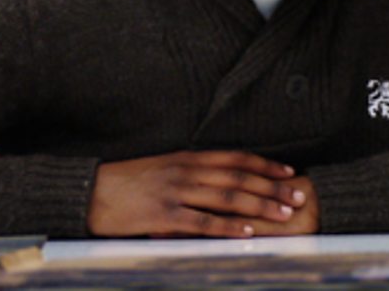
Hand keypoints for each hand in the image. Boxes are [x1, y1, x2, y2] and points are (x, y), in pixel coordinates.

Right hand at [88, 150, 306, 236]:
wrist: (89, 192)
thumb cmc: (127, 183)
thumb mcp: (163, 168)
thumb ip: (192, 172)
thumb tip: (222, 180)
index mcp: (188, 157)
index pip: (236, 158)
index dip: (265, 164)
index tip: (289, 171)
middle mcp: (187, 170)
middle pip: (239, 177)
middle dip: (273, 187)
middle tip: (298, 196)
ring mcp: (176, 191)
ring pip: (227, 197)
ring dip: (260, 205)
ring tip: (284, 214)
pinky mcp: (163, 215)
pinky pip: (202, 221)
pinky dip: (227, 227)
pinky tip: (247, 232)